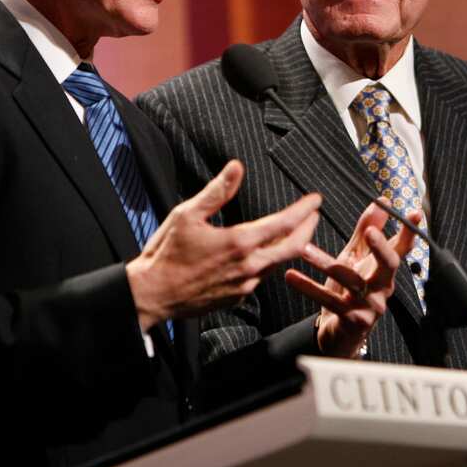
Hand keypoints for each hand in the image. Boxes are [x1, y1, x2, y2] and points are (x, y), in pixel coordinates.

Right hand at [127, 160, 320, 330]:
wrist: (151, 295)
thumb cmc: (166, 254)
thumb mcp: (187, 215)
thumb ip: (216, 191)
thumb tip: (236, 167)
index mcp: (239, 242)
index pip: (284, 224)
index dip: (303, 210)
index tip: (315, 200)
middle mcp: (248, 267)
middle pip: (293, 247)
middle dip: (308, 229)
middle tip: (314, 215)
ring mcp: (244, 286)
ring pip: (275, 263)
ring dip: (287, 246)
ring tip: (290, 233)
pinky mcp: (236, 298)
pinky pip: (258, 278)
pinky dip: (264, 263)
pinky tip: (257, 255)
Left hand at [284, 202, 417, 358]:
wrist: (340, 333)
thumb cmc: (349, 290)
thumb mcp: (356, 258)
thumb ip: (366, 231)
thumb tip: (380, 202)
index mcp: (385, 270)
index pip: (401, 248)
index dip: (409, 232)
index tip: (415, 213)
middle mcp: (383, 287)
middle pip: (389, 265)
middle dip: (381, 247)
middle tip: (370, 232)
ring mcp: (369, 305)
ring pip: (351, 280)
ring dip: (325, 263)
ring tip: (303, 249)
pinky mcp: (352, 319)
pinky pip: (329, 301)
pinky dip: (308, 287)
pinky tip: (291, 276)